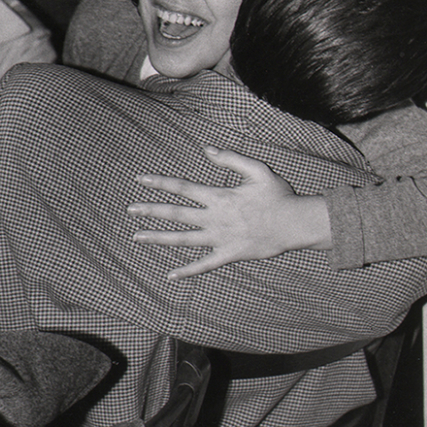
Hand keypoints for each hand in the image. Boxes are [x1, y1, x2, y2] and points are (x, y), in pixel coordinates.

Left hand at [128, 146, 331, 278]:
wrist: (295, 224)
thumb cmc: (279, 196)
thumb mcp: (257, 170)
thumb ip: (231, 159)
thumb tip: (207, 150)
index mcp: (219, 197)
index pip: (182, 188)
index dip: (160, 182)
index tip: (141, 179)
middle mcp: (214, 218)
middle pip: (175, 213)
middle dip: (151, 210)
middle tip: (131, 209)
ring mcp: (219, 238)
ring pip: (182, 239)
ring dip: (158, 238)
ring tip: (137, 237)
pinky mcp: (228, 255)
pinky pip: (204, 265)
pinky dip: (187, 271)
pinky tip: (171, 275)